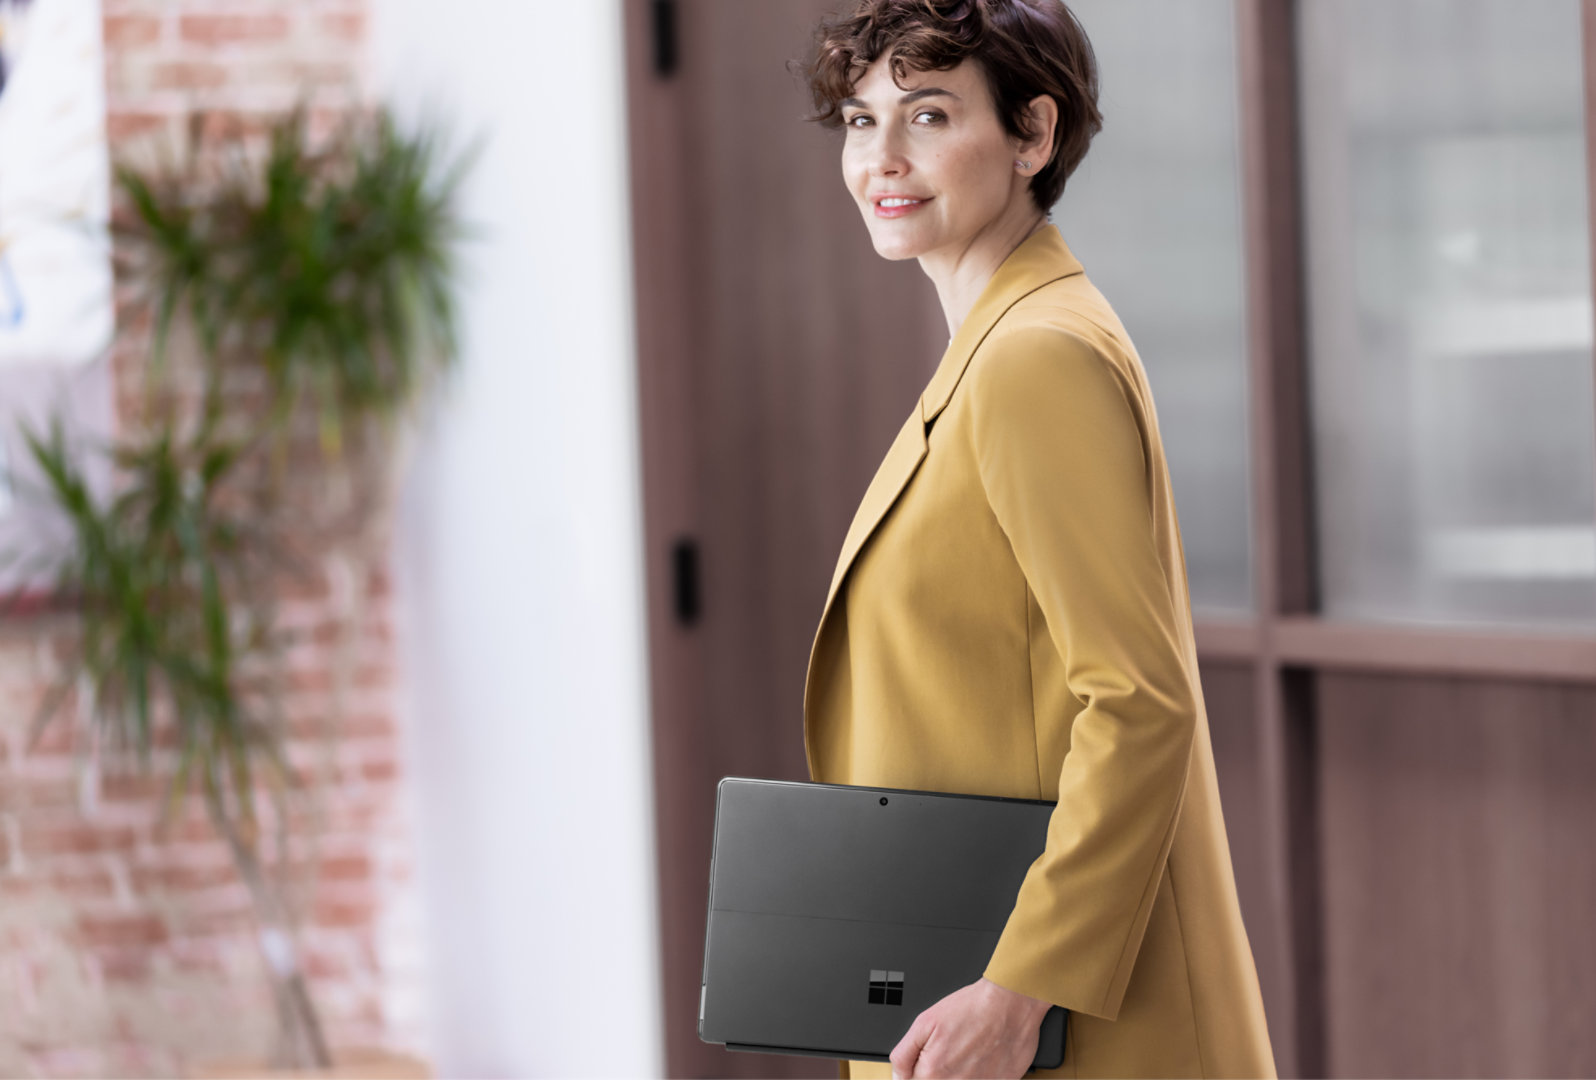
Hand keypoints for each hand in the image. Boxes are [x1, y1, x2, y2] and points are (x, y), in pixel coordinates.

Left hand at [888, 976, 1052, 1078]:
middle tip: (951, 1051)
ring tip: (966, 1053)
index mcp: (933, 1072)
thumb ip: (904, 1054)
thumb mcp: (924, 1022)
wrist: (1009, 1002)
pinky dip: (978, 1076)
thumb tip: (898, 1076)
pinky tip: (981, 1060)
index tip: (928, 1059)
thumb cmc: (971, 1007)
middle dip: (937, 1073)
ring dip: (957, 1075)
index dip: (917, 1071)